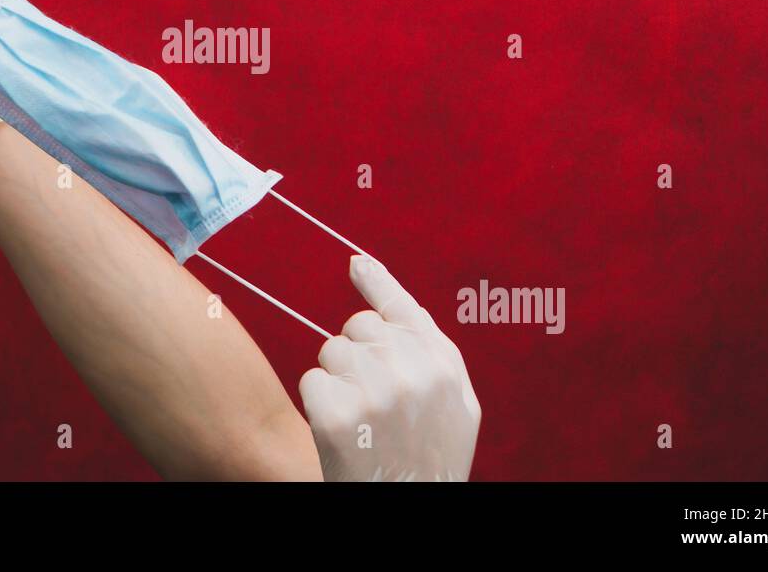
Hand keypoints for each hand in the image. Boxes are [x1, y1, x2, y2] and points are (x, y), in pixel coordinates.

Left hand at [299, 256, 480, 480]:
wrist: (411, 503)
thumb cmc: (430, 454)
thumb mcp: (455, 402)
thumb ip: (428, 344)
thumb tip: (375, 281)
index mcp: (443, 365)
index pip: (401, 308)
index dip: (376, 282)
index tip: (355, 263)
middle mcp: (411, 373)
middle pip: (358, 325)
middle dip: (358, 350)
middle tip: (372, 392)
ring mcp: (373, 395)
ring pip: (332, 349)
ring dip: (338, 376)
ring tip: (362, 415)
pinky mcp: (336, 417)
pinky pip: (312, 379)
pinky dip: (320, 402)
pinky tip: (342, 430)